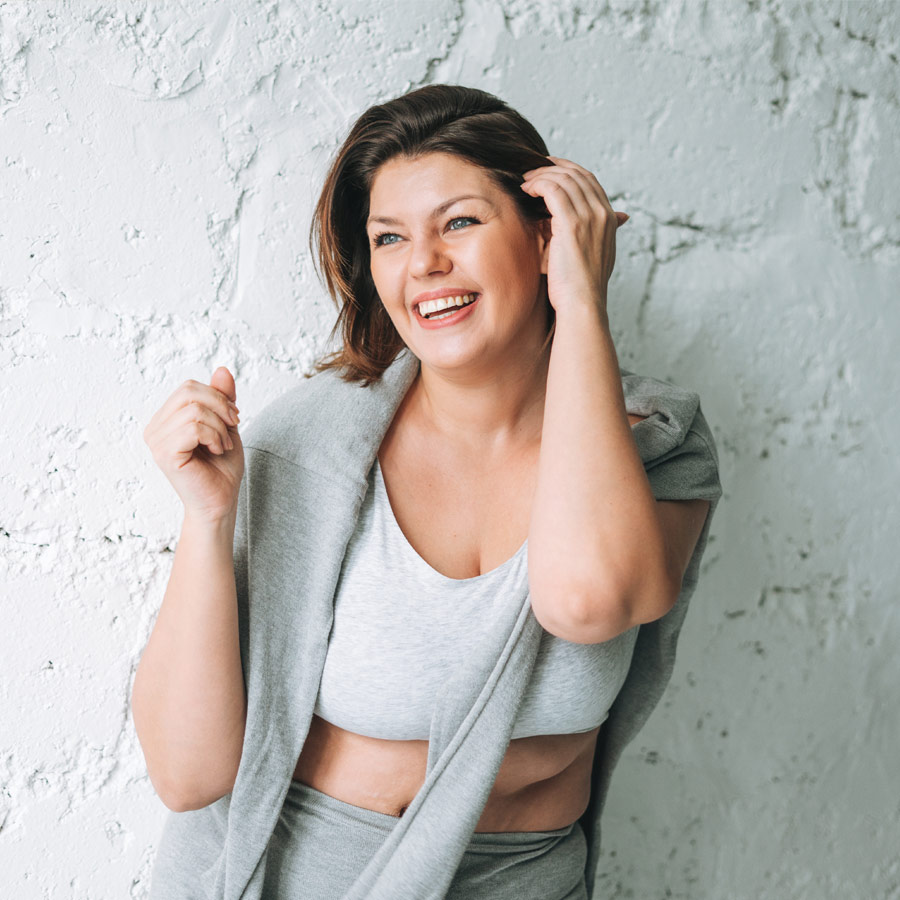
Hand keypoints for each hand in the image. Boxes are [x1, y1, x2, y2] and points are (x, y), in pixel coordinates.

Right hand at [143, 366, 243, 522]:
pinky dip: (214, 437)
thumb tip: (222, 369)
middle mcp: (154, 429)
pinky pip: (193, 428)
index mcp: (165, 420)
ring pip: (194, 410)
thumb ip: (222, 398)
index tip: (233, 418)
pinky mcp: (165, 454)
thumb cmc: (221, 468)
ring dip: (219, 427)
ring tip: (222, 445)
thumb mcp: (226, 425)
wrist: (221, 502)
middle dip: (220, 407)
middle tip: (232, 428)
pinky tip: (215, 451)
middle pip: (189, 392)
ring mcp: (156, 442)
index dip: (217, 397)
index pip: (188, 387)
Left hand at [520, 155, 627, 315]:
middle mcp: (603, 214)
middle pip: (578, 174)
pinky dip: (537, 184)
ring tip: (525, 181)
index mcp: (610, 220)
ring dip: (541, 175)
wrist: (582, 305)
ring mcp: (590, 217)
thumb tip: (574, 223)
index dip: (568, 170)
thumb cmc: (579, 288)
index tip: (548, 169)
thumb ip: (585, 235)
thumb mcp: (587, 256)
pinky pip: (552, 189)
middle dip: (553, 167)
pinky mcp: (572, 223)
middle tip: (531, 170)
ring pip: (564, 179)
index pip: (589, 181)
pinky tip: (525, 190)